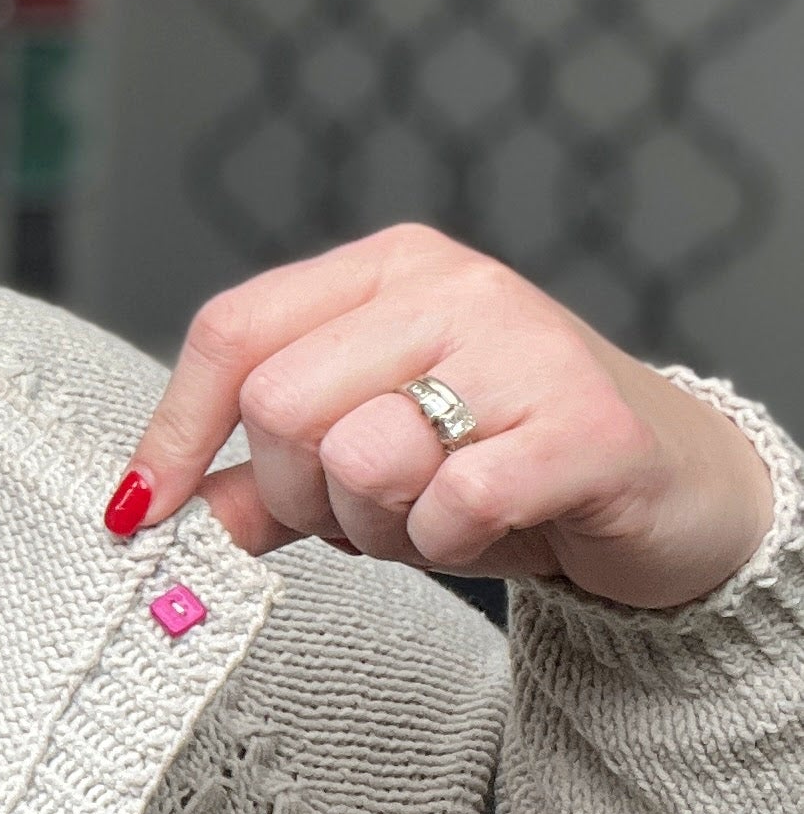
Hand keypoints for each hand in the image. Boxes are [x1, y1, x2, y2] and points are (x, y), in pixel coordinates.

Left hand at [106, 225, 773, 611]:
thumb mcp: (370, 456)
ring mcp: (523, 347)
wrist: (673, 488)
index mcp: (388, 270)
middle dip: (297, 495)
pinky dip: (448, 544)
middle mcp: (452, 287)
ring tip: (431, 519)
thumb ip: (267, 476)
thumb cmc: (506, 461)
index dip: (175, 430)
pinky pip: (451, 504)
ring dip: (375, 527)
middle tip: (359, 518)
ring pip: (358, 456)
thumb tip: (155, 509)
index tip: (141, 511)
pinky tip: (487, 528)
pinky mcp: (584, 427)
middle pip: (280, 404)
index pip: (233, 330)